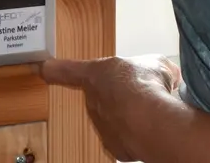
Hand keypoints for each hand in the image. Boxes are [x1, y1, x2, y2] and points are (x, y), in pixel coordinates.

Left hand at [41, 55, 183, 160]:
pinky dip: (137, 134)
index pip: (66, 70)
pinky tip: (149, 128)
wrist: (149, 121)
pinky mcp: (114, 146)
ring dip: (129, 115)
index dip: (55, 69)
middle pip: (100, 96)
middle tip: (140, 93)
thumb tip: (166, 73)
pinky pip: (125, 137)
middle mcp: (93, 100)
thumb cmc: (145, 86)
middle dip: (119, 95)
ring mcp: (101, 125)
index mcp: (95, 74)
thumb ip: (153, 66)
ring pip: (115, 117)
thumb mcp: (155, 63)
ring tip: (149, 112)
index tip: (43, 68)